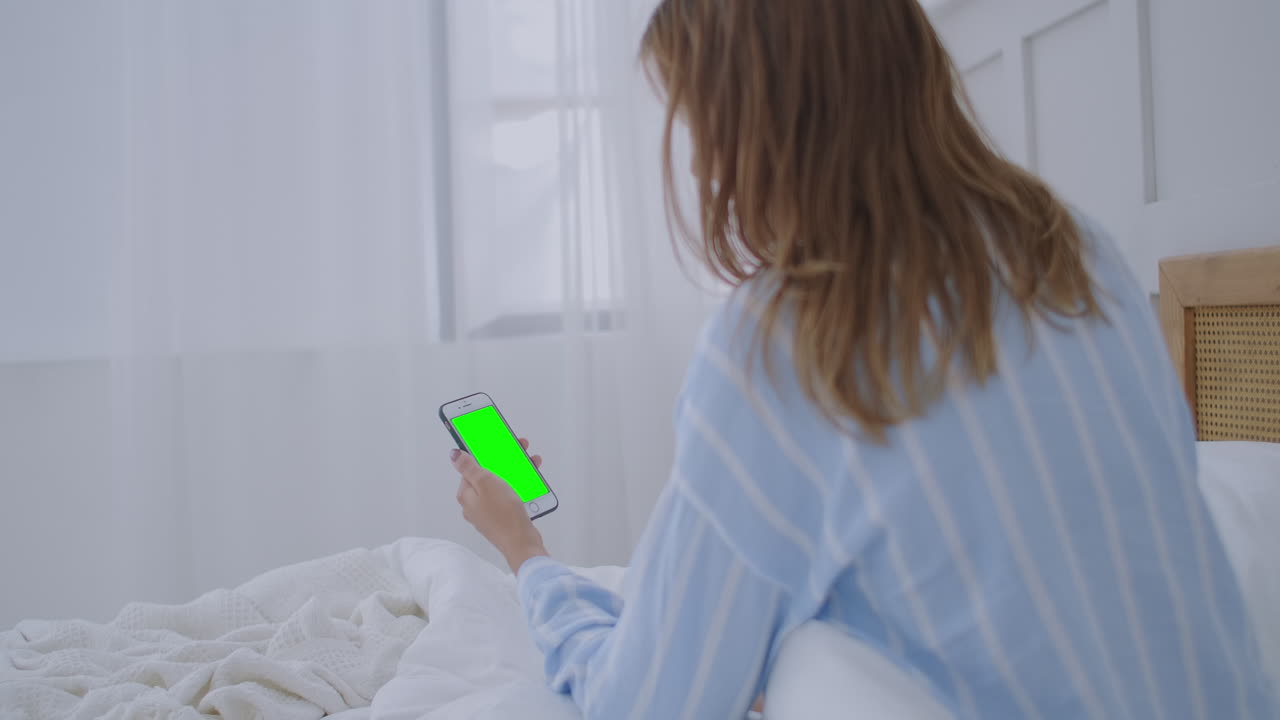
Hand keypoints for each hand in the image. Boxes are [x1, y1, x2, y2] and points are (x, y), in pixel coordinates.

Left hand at [451, 437, 548, 572]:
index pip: (472, 466)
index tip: (499, 442)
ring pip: (501, 484)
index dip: (487, 453)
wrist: (521, 543)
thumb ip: (470, 467)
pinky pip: (509, 496)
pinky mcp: (502, 517)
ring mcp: (488, 512)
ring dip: (516, 471)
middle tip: (521, 448)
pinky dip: (519, 486)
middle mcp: (474, 504)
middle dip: (505, 460)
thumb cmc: (503, 514)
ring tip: (532, 462)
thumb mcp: (486, 483)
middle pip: (488, 474)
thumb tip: (454, 455)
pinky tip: (531, 481)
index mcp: (466, 494)